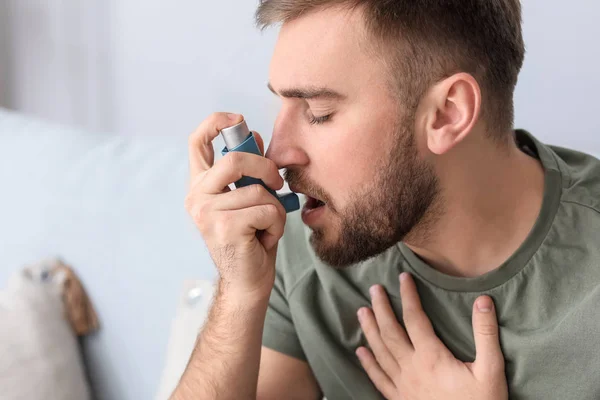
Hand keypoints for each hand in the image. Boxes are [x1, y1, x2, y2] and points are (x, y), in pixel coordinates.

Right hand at [185, 112, 286, 297]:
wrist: (248, 281)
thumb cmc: (251, 238)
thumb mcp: (249, 198)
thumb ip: (248, 169)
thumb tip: (252, 134)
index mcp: (200, 185)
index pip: (196, 142)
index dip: (215, 122)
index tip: (237, 119)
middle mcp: (196, 197)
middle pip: (234, 159)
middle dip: (266, 168)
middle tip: (279, 183)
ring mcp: (207, 212)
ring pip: (258, 190)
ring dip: (275, 209)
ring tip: (265, 227)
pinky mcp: (224, 227)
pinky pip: (266, 210)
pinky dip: (276, 224)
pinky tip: (264, 238)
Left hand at [356, 272, 506, 399]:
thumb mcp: (491, 370)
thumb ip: (485, 334)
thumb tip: (483, 301)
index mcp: (431, 357)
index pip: (414, 318)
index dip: (408, 296)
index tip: (403, 277)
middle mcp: (411, 369)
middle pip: (390, 332)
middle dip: (381, 308)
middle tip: (374, 289)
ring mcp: (402, 386)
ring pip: (380, 352)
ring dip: (369, 330)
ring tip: (361, 311)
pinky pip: (379, 379)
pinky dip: (368, 364)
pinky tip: (361, 352)